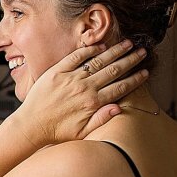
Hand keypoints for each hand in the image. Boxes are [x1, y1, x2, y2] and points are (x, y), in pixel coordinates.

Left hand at [9, 40, 147, 147]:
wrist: (31, 125)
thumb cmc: (57, 131)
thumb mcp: (82, 132)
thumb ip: (101, 120)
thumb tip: (119, 108)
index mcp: (93, 103)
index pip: (120, 87)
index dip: (134, 79)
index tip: (145, 72)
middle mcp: (84, 88)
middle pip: (114, 70)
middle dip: (130, 60)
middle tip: (141, 52)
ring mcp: (70, 78)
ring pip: (98, 61)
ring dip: (115, 51)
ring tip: (127, 44)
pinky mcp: (57, 71)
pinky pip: (76, 56)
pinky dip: (90, 50)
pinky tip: (101, 45)